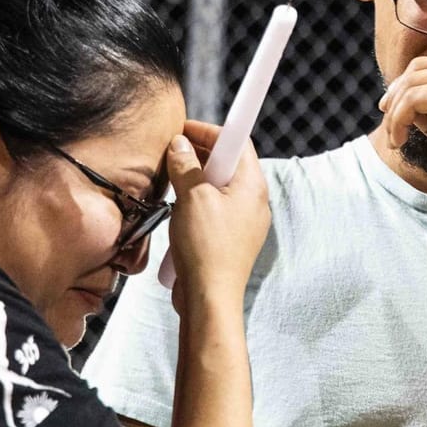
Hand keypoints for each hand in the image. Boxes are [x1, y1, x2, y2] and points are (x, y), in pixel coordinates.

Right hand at [164, 132, 269, 316]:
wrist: (209, 297)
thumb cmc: (206, 248)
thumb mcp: (192, 197)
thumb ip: (186, 166)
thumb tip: (180, 145)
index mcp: (252, 185)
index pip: (238, 142)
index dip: (211, 131)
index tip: (185, 129)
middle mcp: (253, 201)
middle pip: (229, 164)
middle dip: (200, 153)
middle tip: (173, 150)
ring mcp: (244, 221)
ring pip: (219, 187)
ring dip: (196, 178)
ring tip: (172, 177)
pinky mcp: (230, 238)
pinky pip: (215, 209)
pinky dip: (196, 200)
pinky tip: (178, 205)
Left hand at [378, 55, 426, 210]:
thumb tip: (396, 92)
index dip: (403, 87)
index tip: (390, 111)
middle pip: (419, 68)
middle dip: (396, 96)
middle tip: (389, 126)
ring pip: (413, 83)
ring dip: (395, 113)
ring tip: (395, 139)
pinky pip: (413, 98)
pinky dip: (399, 120)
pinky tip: (399, 141)